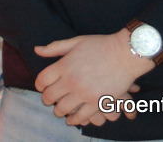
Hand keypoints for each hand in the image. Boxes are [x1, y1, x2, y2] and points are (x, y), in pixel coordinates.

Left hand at [32, 30, 152, 125]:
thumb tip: (37, 50)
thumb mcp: (76, 42)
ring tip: (60, 111)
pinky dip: (74, 120)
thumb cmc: (101, 45)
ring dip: (59, 112)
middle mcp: (71, 80)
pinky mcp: (97, 103)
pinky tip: (73, 119)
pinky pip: (81, 117)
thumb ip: (55, 47)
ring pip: (63, 109)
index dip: (39, 85)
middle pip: (50, 96)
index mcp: (64, 65)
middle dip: (47, 100)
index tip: (41, 88)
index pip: (42, 80)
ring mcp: (84, 93)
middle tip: (49, 101)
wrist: (125, 54)